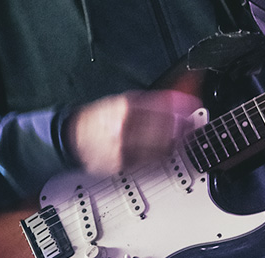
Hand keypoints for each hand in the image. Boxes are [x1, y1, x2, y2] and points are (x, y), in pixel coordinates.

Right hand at [65, 89, 202, 174]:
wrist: (73, 138)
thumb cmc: (101, 118)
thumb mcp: (123, 101)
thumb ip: (150, 101)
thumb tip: (177, 99)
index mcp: (123, 107)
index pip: (156, 105)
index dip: (177, 106)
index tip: (192, 106)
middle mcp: (122, 127)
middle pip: (159, 127)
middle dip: (180, 126)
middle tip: (192, 124)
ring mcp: (121, 148)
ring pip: (156, 146)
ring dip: (174, 141)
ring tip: (183, 137)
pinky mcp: (120, 165)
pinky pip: (147, 161)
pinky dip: (160, 154)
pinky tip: (167, 150)